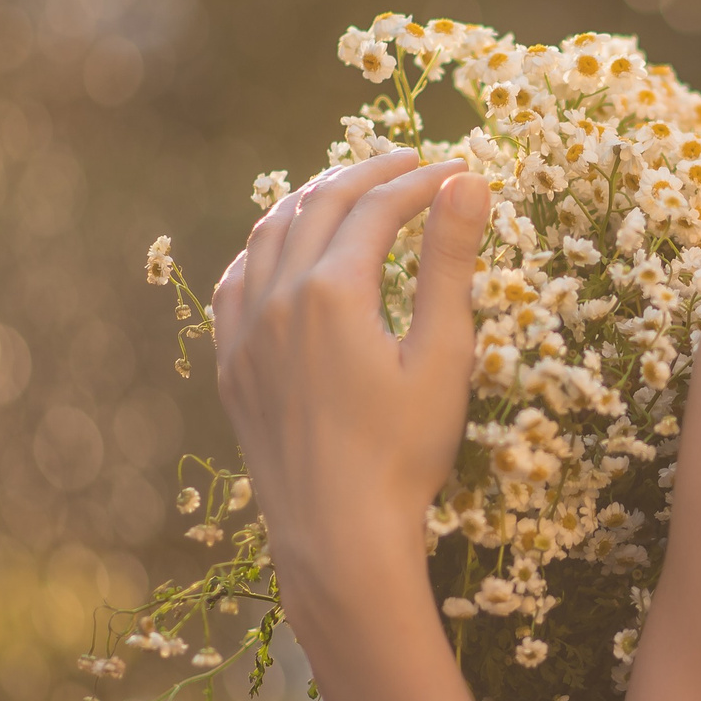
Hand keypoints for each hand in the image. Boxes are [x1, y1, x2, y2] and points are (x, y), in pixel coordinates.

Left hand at [208, 150, 489, 607]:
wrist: (338, 538)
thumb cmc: (405, 455)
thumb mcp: (443, 357)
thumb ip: (452, 263)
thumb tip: (468, 181)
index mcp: (334, 292)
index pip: (379, 207)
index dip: (422, 181)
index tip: (459, 171)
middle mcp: (278, 299)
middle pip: (320, 205)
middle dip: (370, 174)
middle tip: (413, 163)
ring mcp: (246, 332)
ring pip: (269, 233)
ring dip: (312, 199)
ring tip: (351, 189)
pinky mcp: (233, 365)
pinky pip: (235, 281)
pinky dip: (264, 246)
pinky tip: (283, 248)